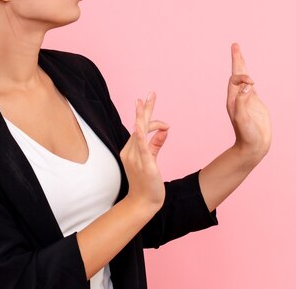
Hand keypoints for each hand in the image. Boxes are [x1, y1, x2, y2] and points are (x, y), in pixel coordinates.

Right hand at [120, 92, 167, 212]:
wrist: (143, 203)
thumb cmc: (146, 183)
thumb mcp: (152, 160)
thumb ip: (156, 144)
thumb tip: (164, 130)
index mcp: (130, 149)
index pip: (140, 128)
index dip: (151, 120)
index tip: (165, 124)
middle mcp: (130, 152)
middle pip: (138, 125)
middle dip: (144, 108)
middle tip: (150, 93)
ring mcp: (136, 158)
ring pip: (139, 132)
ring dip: (143, 116)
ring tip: (145, 101)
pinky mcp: (144, 166)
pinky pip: (141, 149)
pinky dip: (140, 137)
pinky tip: (139, 127)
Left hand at [226, 43, 271, 163]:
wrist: (253, 146)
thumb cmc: (246, 135)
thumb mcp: (242, 119)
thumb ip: (242, 102)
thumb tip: (246, 85)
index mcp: (233, 99)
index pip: (235, 80)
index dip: (242, 77)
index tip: (252, 83)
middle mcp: (238, 97)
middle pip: (236, 74)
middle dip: (237, 59)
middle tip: (235, 45)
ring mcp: (247, 99)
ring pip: (244, 79)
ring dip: (241, 65)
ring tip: (238, 52)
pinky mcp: (255, 104)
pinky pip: (251, 87)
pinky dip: (249, 78)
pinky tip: (249, 75)